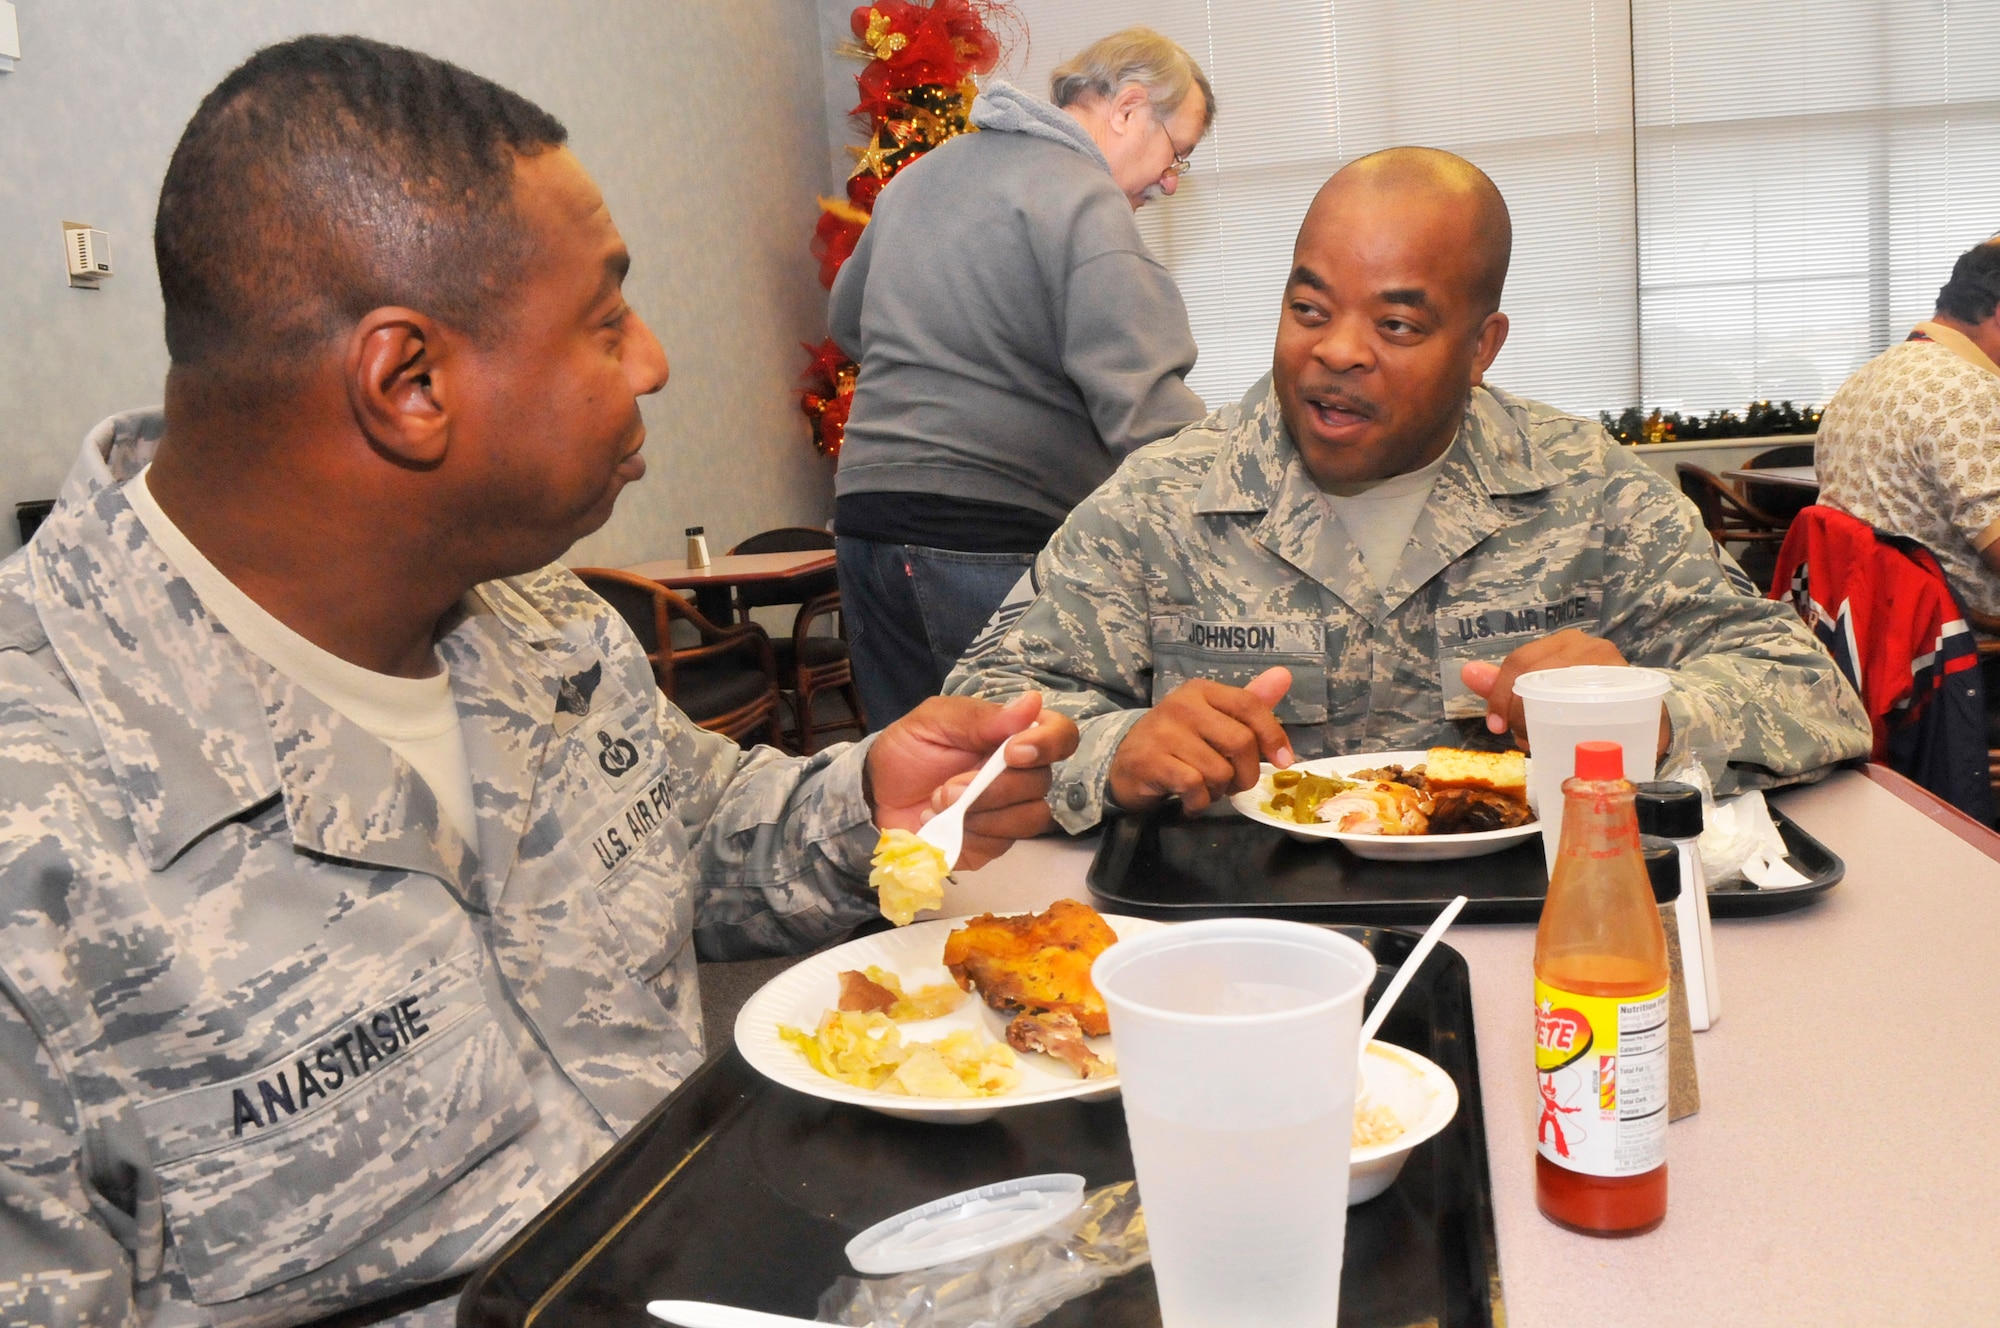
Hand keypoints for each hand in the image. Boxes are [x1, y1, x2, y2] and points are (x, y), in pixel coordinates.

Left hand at [866, 692, 1078, 869]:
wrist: (876, 796)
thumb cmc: (907, 750)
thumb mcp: (933, 721)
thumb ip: (979, 717)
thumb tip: (1032, 702)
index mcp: (1012, 735)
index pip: (1060, 734)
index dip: (1048, 744)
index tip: (1013, 752)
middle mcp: (1020, 772)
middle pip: (1042, 781)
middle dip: (994, 787)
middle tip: (947, 788)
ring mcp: (1010, 810)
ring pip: (1031, 816)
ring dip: (983, 812)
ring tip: (939, 805)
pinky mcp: (994, 842)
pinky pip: (1004, 843)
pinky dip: (972, 833)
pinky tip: (942, 825)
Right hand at [1107, 667, 1295, 813]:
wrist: (1124, 764)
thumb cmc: (1177, 741)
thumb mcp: (1212, 717)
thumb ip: (1249, 701)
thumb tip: (1284, 675)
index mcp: (1201, 691)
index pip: (1249, 705)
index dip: (1273, 735)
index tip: (1284, 760)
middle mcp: (1181, 706)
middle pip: (1240, 742)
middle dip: (1247, 774)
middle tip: (1236, 784)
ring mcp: (1163, 733)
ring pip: (1219, 771)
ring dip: (1220, 792)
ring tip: (1206, 790)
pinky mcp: (1151, 761)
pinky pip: (1195, 787)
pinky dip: (1199, 803)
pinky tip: (1191, 802)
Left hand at [1458, 630, 1670, 758]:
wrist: (1642, 722)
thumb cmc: (1582, 704)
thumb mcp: (1540, 694)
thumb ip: (1504, 686)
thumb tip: (1467, 672)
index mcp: (1562, 642)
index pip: (1519, 662)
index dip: (1499, 695)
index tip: (1495, 726)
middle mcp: (1589, 646)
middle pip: (1537, 677)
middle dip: (1519, 713)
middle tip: (1520, 737)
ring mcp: (1613, 666)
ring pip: (1561, 694)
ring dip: (1542, 724)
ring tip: (1541, 740)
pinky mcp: (1633, 692)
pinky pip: (1593, 710)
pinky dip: (1575, 731)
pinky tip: (1569, 742)